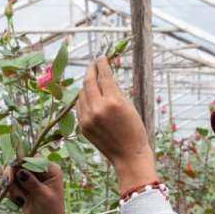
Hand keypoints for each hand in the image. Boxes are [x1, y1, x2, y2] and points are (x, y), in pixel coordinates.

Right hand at [3, 162, 74, 213]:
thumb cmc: (50, 211)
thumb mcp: (43, 196)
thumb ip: (32, 183)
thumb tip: (20, 171)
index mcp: (51, 170)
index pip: (34, 158)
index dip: (22, 161)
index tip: (13, 169)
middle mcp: (40, 171)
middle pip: (20, 162)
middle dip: (13, 174)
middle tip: (8, 184)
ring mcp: (30, 177)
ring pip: (13, 173)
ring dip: (12, 186)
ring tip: (20, 200)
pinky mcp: (22, 185)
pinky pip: (11, 183)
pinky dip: (11, 192)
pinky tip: (19, 202)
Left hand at [76, 55, 156, 188]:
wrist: (128, 156)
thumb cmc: (134, 130)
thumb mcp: (129, 106)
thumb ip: (116, 90)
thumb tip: (104, 75)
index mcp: (113, 101)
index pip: (104, 75)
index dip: (102, 63)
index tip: (102, 57)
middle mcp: (98, 108)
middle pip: (88, 81)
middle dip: (90, 69)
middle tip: (94, 63)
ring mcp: (88, 118)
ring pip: (82, 93)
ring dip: (87, 84)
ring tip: (93, 79)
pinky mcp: (83, 126)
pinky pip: (80, 106)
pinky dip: (84, 98)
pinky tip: (90, 96)